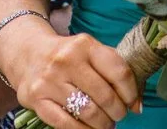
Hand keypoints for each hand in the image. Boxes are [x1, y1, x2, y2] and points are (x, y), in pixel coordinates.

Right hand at [9, 32, 139, 128]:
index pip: (119, 71)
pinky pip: (64, 123)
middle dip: (117, 112)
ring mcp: (49, 80)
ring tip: (106, 125)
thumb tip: (137, 105)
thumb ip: (115, 72)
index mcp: (86, 45)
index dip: (131, 92)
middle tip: (118, 116)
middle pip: (104, 95)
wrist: (29, 53)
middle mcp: (67, 60)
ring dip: (102, 124)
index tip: (132, 103)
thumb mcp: (92, 53)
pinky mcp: (35, 98)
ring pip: (87, 112)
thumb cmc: (70, 56)